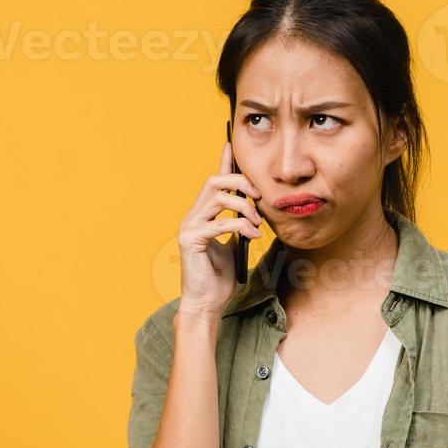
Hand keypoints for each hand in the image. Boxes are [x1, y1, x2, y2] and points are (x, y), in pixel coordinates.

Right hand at [176, 141, 264, 317]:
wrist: (207, 303)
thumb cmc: (219, 277)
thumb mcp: (233, 245)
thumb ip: (237, 226)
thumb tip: (253, 212)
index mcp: (202, 216)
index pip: (213, 182)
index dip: (223, 162)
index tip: (231, 144)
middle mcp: (192, 217)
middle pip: (214, 182)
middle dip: (240, 183)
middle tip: (259, 197)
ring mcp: (188, 227)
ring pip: (218, 198)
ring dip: (244, 208)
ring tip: (257, 224)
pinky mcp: (190, 240)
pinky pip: (219, 223)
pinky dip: (240, 226)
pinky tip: (252, 235)